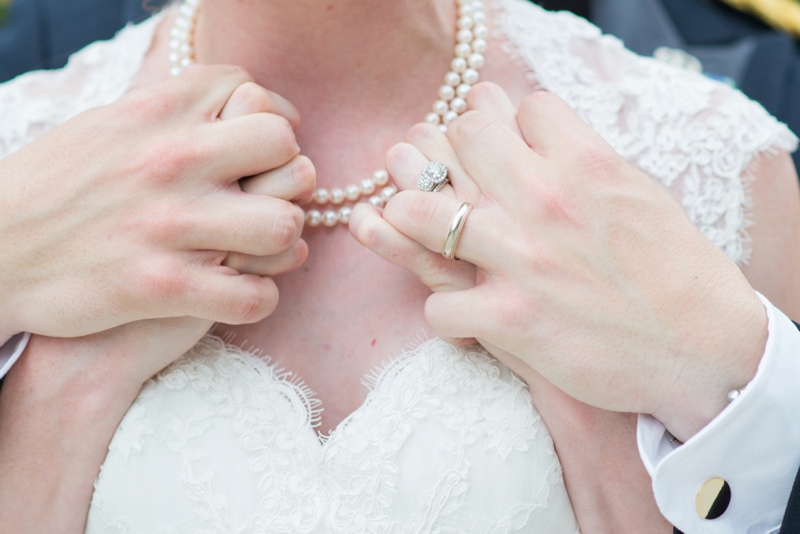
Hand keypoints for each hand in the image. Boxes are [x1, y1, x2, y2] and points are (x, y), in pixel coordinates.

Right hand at [0, 65, 311, 339]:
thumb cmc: (58, 188)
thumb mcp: (108, 125)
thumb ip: (174, 112)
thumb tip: (237, 103)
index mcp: (155, 112)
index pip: (255, 92)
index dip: (272, 119)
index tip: (262, 149)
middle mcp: (169, 159)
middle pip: (283, 147)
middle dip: (286, 175)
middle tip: (264, 199)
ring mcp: (168, 224)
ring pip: (284, 224)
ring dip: (279, 240)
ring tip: (255, 249)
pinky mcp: (162, 287)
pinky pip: (256, 296)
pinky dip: (257, 298)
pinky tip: (238, 292)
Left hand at [350, 84, 671, 530]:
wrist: (702, 348)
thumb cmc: (676, 271)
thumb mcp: (639, 194)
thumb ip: (584, 160)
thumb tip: (539, 137)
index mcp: (585, 162)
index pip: (522, 107)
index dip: (513, 124)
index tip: (511, 147)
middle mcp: (545, 199)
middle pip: (465, 137)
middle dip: (456, 151)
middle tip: (458, 178)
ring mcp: (520, 259)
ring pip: (419, 211)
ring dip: (411, 218)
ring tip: (418, 228)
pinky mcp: (509, 319)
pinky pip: (436, 303)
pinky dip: (445, 311)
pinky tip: (464, 315)